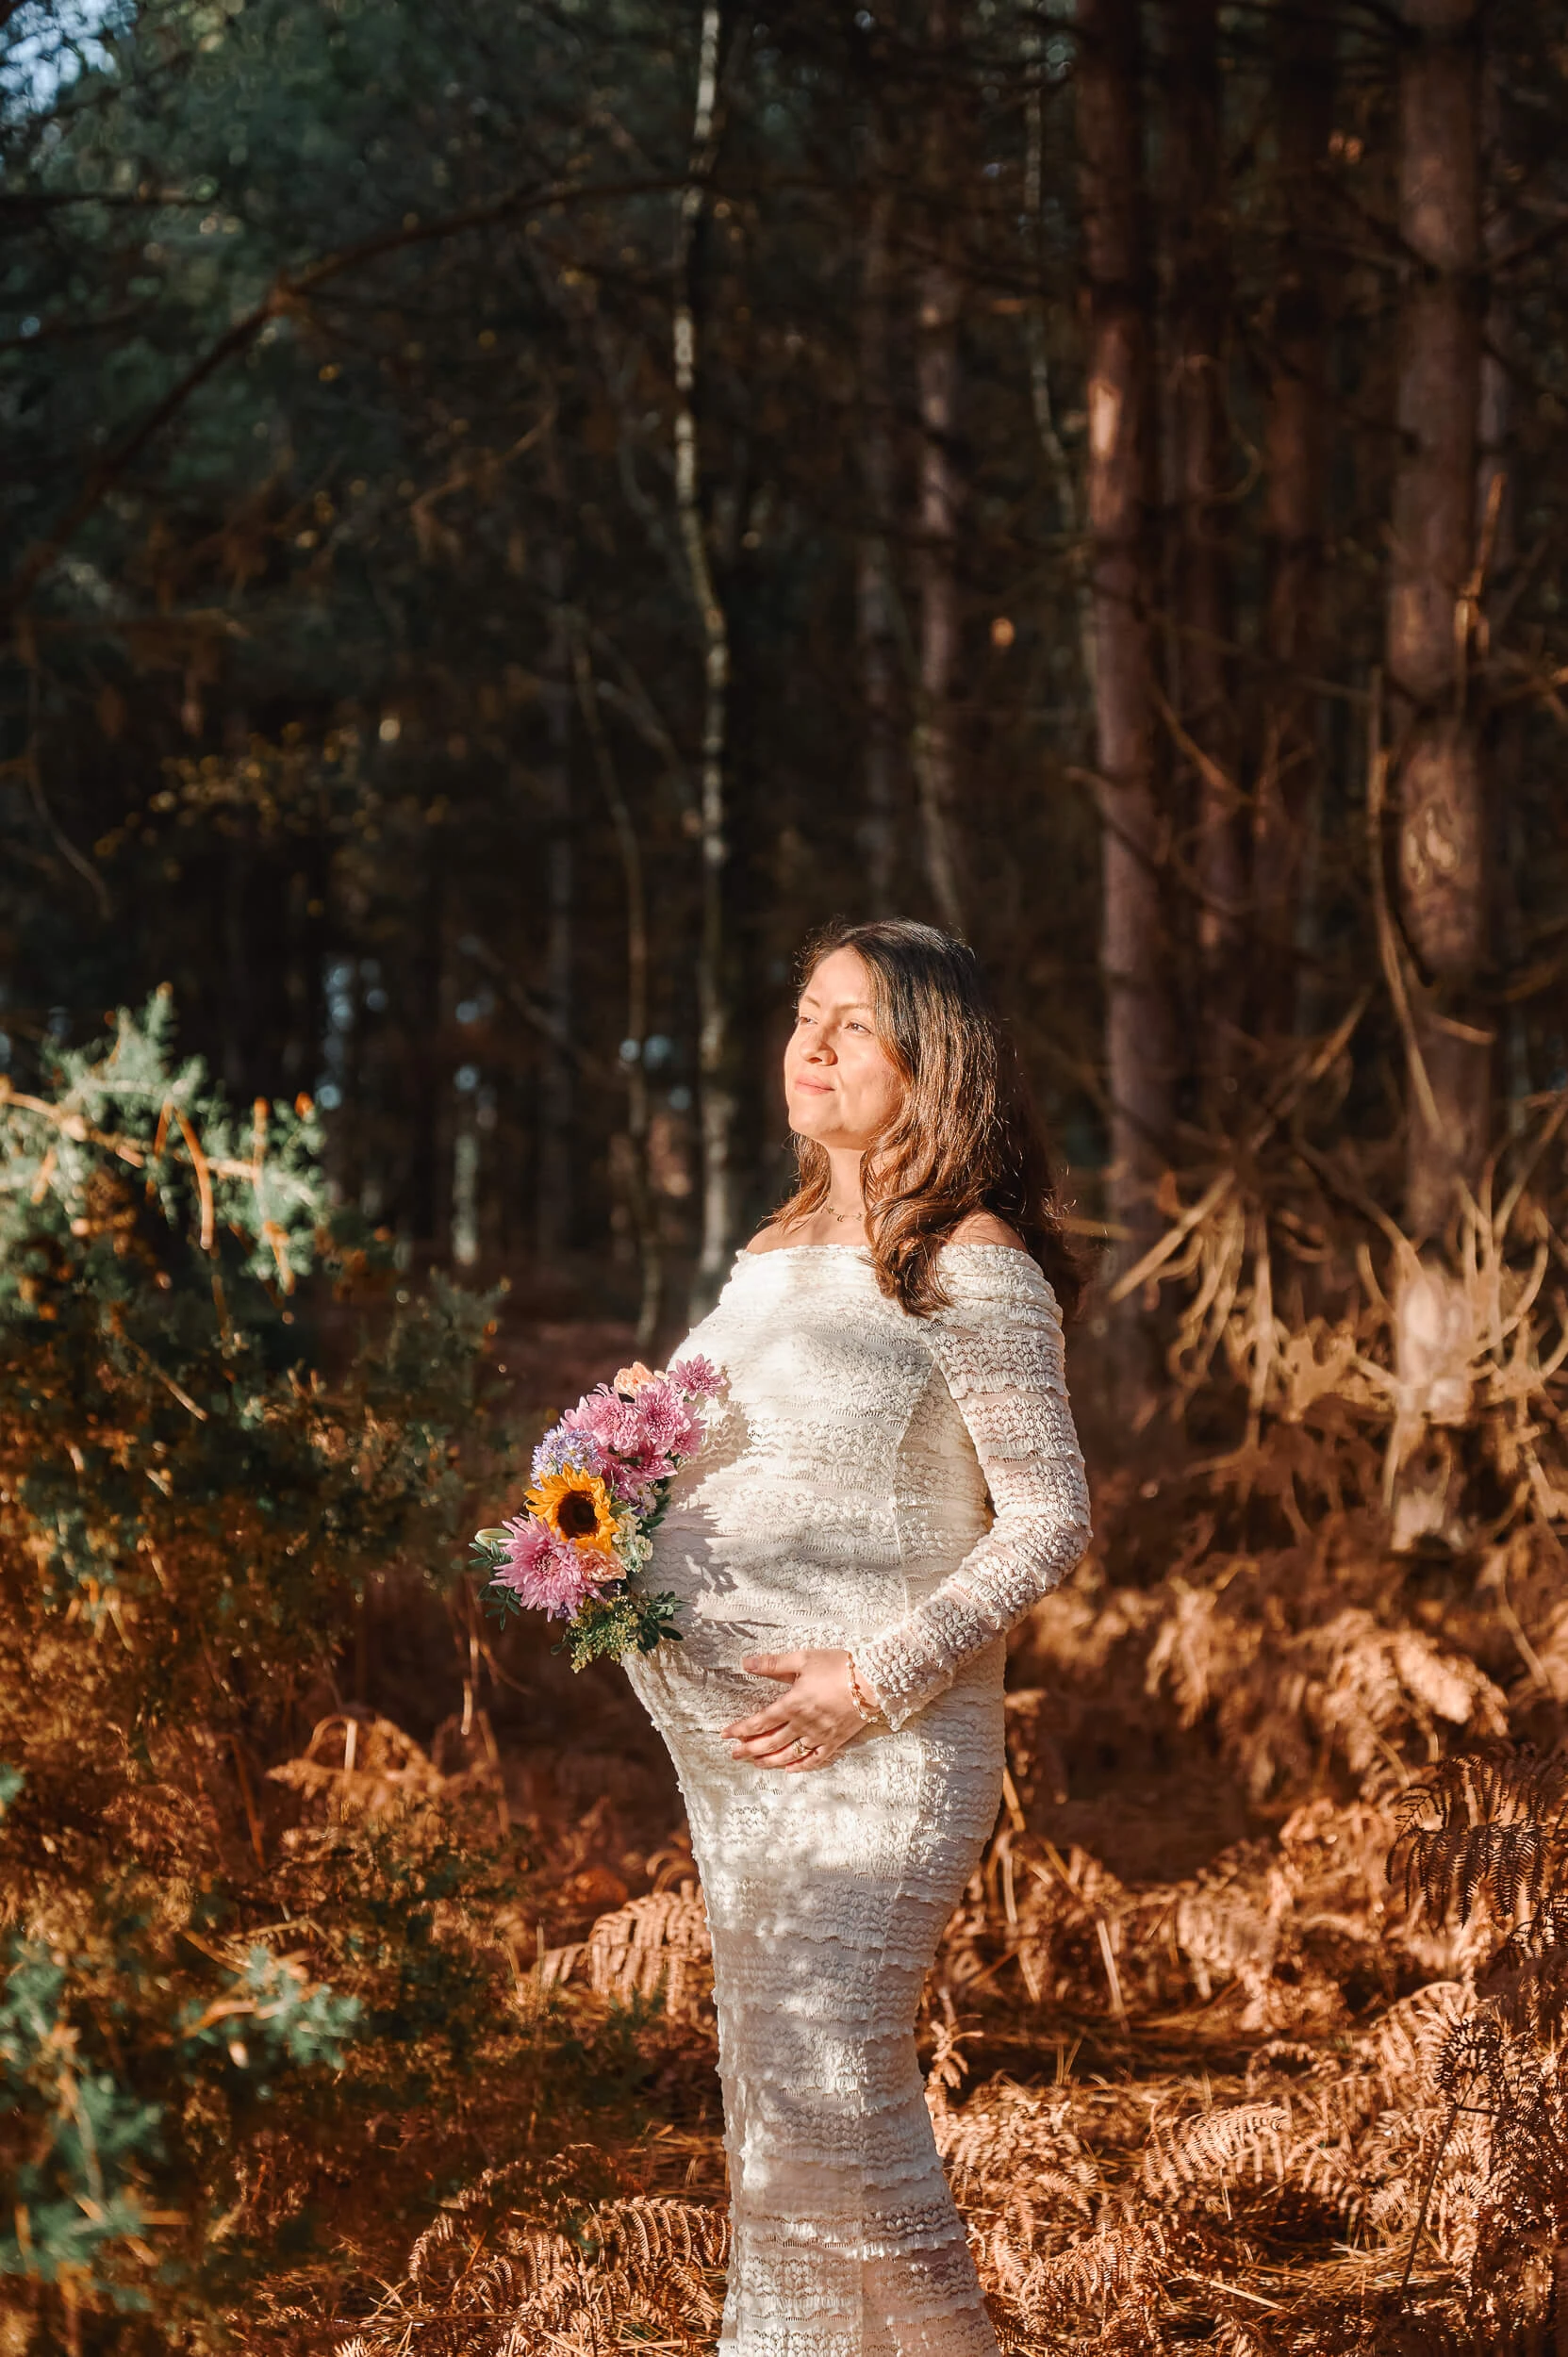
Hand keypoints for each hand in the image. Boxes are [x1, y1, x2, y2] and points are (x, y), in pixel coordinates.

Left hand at [722, 1649, 870, 1772]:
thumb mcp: (803, 1659)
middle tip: (733, 1755)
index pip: (760, 1721)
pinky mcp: (835, 1741)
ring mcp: (819, 1736)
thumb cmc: (838, 1666)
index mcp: (792, 1704)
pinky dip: (800, 1767)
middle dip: (749, 1750)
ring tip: (755, 1764)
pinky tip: (789, 1770)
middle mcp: (803, 1724)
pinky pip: (814, 1759)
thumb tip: (745, 1663)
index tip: (725, 1735)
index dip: (741, 1729)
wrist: (874, 1681)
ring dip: (769, 1761)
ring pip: (789, 1754)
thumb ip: (773, 1664)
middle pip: (770, 1742)